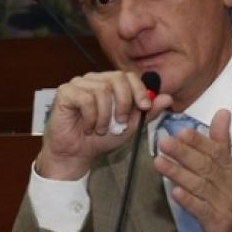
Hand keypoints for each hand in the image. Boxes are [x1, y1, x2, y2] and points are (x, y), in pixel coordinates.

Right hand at [37, 71, 171, 179]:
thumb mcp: (130, 127)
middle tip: (121, 122)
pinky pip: (85, 98)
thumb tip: (167, 98)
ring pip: (101, 90)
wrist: (76, 155)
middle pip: (117, 78)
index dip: (139, 89)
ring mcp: (78, 84)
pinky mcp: (65, 92)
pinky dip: (91, 117)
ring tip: (101, 129)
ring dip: (105, 116)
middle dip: (124, 102)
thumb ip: (147, 113)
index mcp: (109, 84)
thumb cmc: (100, 139)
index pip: (128, 76)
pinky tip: (87, 127)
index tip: (144, 107)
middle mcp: (94, 80)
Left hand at [153, 108, 231, 231]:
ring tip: (159, 163)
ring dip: (179, 173)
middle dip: (184, 153)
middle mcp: (227, 183)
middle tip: (164, 143)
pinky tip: (175, 193)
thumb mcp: (229, 168)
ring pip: (199, 185)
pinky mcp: (217, 222)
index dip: (198, 141)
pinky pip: (201, 210)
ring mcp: (222, 203)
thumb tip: (222, 111)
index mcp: (229, 168)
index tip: (181, 131)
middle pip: (205, 165)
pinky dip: (188, 201)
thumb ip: (221, 141)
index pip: (214, 151)